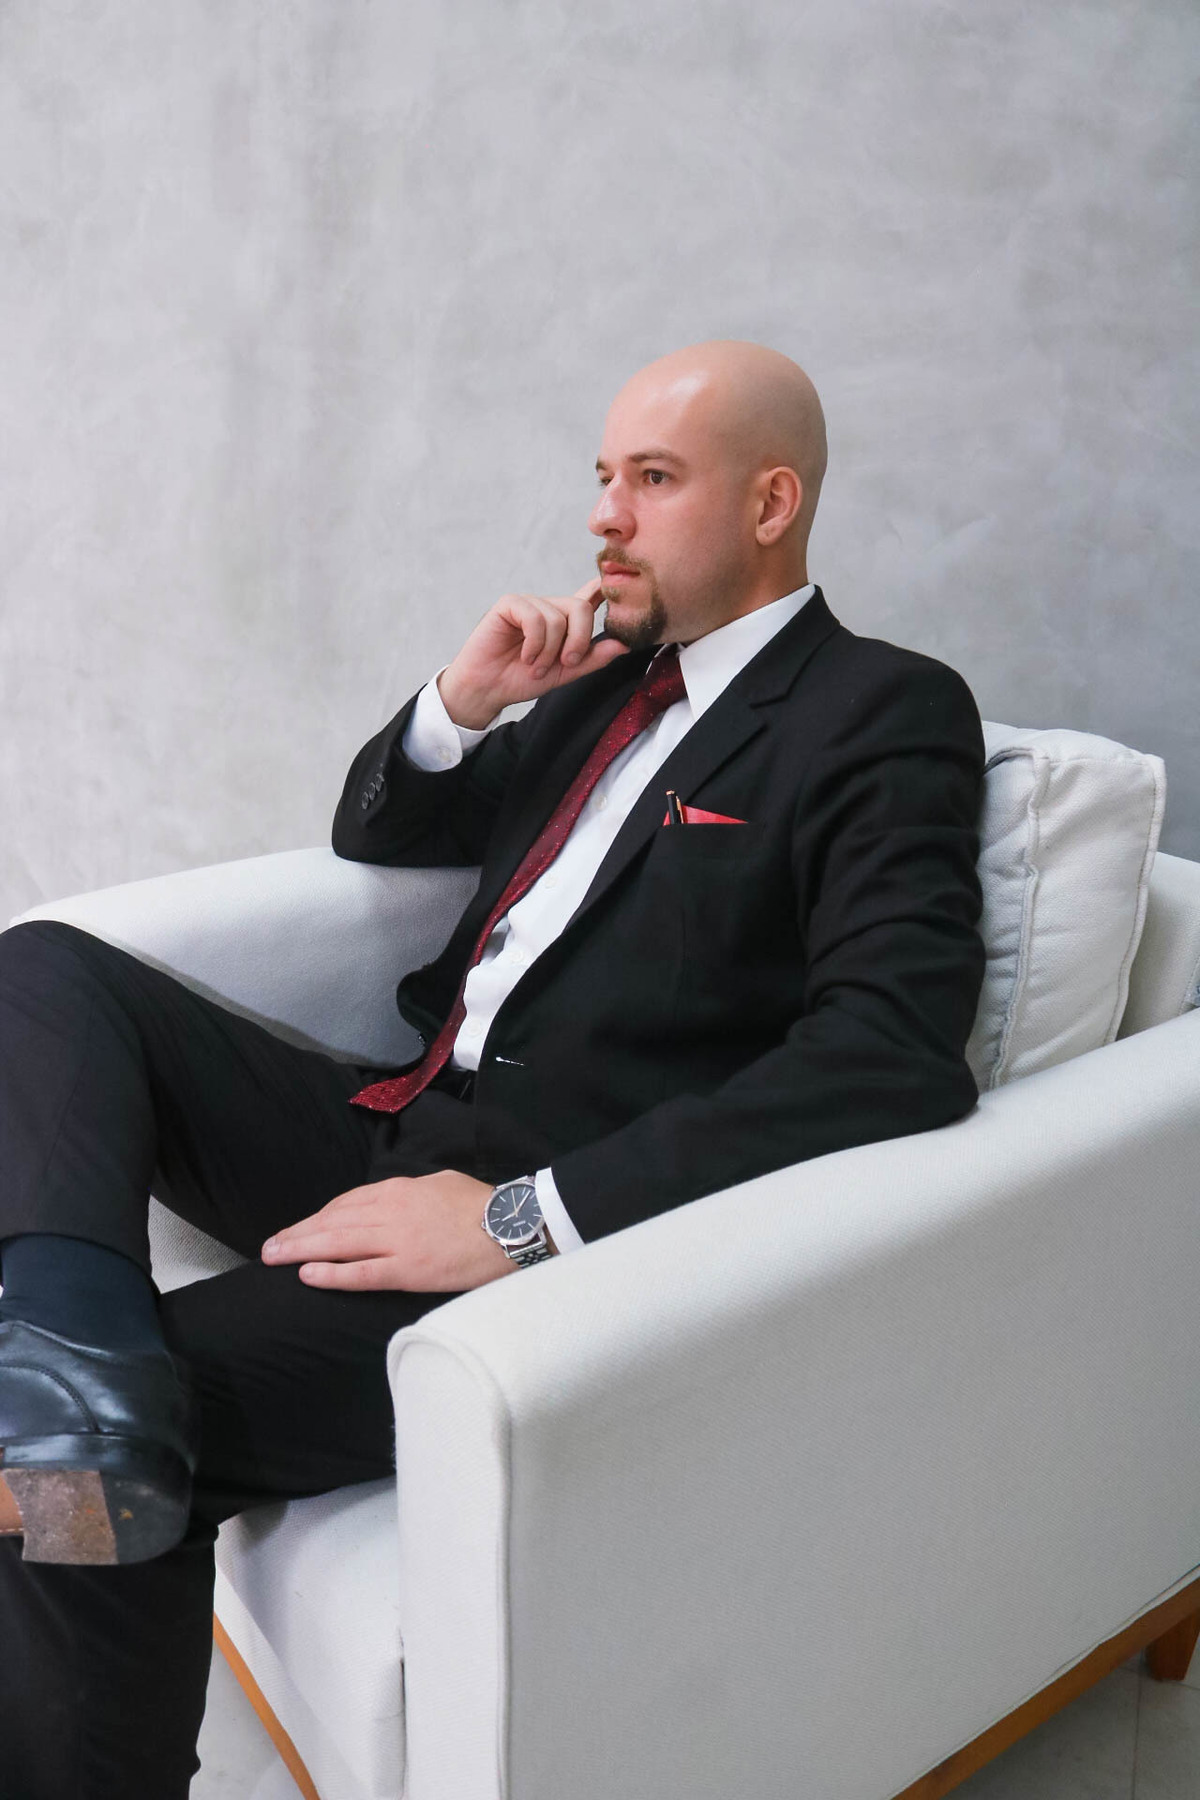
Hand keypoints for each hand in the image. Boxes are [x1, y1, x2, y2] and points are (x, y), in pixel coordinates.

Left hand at [260, 1170, 517, 1291]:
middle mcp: (391, 1211)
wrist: (512, 1225)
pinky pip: (362, 1272)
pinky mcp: (409, 1269)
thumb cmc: (481, 1205)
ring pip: (338, 1244)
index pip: (346, 1203)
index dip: (318, 1218)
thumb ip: (410, 1193)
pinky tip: (308, 1275)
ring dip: (301, 1251)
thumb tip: (391, 1201)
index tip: (299, 1229)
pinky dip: (332, 1273)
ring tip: (275, 1258)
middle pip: (333, 1222)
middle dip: (297, 1234)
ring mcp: (398, 1241)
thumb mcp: (439, 1184)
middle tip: (269, 1247)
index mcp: (399, 1189)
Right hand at [437, 577, 629, 727]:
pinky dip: (534, 643)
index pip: (589, 597)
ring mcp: (529, 603)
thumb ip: (593, 658)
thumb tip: (624, 645)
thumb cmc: (521, 679)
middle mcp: (549, 608)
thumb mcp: (565, 673)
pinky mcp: (509, 604)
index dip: (604, 590)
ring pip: (557, 617)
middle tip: (566, 663)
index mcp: (564, 621)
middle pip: (581, 608)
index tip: (618, 589)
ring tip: (536, 666)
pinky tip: (526, 656)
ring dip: (549, 651)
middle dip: (579, 640)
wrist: (487, 689)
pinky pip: (535, 618)